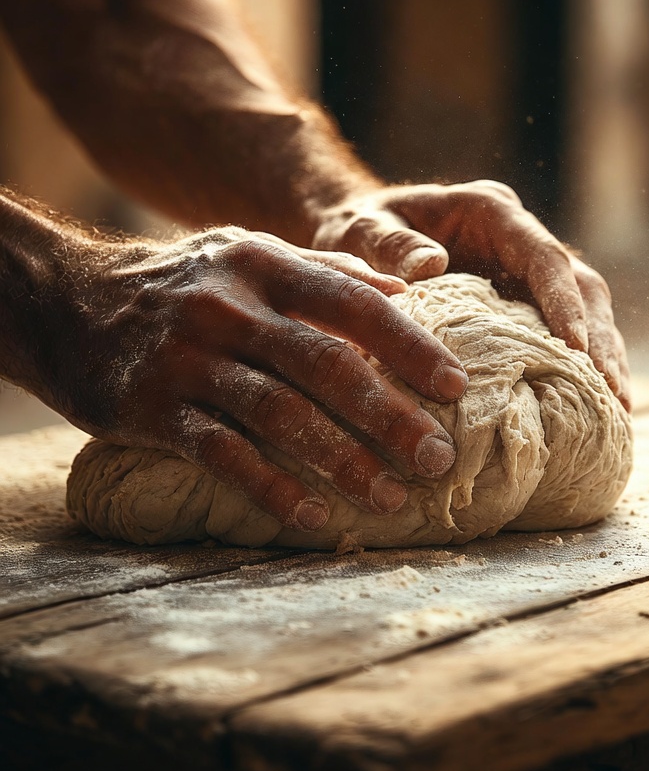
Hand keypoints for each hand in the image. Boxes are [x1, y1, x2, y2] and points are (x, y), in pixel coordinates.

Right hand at [49, 228, 468, 530]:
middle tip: (436, 458)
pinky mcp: (153, 409)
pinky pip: (223, 454)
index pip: (352, 301)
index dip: (409, 345)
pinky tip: (313, 516)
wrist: (70, 300)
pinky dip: (272, 487)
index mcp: (262, 263)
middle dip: (388, 415)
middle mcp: (228, 307)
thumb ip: (325, 270)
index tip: (455, 385)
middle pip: (325, 364)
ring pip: (279, 415)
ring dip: (342, 461)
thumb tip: (404, 290)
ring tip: (390, 497)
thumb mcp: (247, 253)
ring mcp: (188, 359)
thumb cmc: (183, 280)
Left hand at [312, 181, 630, 409]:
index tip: (574, 346)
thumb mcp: (361, 228)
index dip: (563, 301)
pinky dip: (580, 367)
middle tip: (614, 393)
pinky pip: (562, 334)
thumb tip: (431, 267)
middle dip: (600, 338)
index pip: (542, 256)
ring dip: (603, 357)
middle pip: (581, 284)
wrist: (359, 230)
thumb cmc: (359, 226)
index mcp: (490, 210)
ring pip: (585, 310)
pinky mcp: (523, 302)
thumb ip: (390, 245)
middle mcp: (519, 237)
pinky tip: (590, 408)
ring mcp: (525, 271)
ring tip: (617, 410)